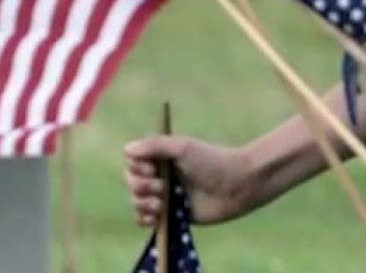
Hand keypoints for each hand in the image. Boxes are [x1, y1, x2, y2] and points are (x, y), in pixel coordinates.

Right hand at [123, 135, 256, 226]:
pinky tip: (155, 218)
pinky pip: (146, 220)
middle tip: (163, 188)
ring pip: (136, 202)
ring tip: (162, 204)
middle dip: (142, 187)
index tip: (152, 169)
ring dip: (144, 204)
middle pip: (131, 183)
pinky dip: (145, 220)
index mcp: (159, 158)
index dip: (137, 168)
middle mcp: (158, 176)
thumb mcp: (182, 147)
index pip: (131, 162)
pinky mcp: (171, 215)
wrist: (238, 185)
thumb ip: (154, 145)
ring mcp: (164, 197)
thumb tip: (127, 150)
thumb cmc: (212, 161)